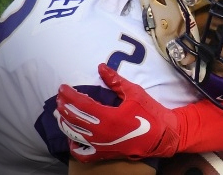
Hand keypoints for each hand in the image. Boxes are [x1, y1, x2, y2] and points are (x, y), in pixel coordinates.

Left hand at [56, 63, 180, 161]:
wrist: (163, 135)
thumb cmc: (150, 112)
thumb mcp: (134, 92)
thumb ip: (115, 80)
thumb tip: (101, 66)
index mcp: (108, 116)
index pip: (81, 104)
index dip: (69, 95)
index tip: (62, 87)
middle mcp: (101, 132)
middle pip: (74, 119)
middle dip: (63, 107)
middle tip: (59, 98)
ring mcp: (101, 145)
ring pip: (74, 135)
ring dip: (64, 123)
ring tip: (60, 114)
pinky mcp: (105, 153)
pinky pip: (83, 155)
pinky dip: (74, 148)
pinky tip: (71, 140)